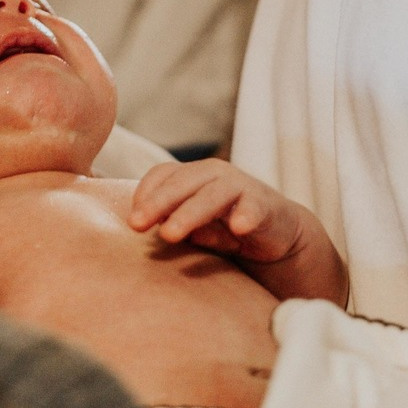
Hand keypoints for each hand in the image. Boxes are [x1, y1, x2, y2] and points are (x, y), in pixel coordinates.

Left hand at [128, 159, 347, 303]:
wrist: (277, 233)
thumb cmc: (225, 227)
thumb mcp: (193, 225)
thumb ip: (169, 221)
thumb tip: (138, 224)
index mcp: (193, 176)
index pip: (163, 174)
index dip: (144, 194)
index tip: (131, 220)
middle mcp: (214, 175)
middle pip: (182, 182)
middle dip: (158, 203)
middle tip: (137, 224)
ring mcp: (241, 187)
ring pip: (213, 194)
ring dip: (190, 213)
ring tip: (170, 233)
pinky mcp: (265, 206)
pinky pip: (254, 208)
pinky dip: (246, 215)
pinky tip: (238, 227)